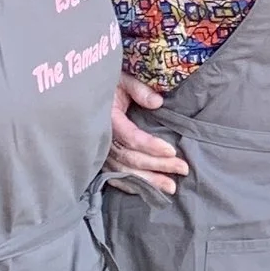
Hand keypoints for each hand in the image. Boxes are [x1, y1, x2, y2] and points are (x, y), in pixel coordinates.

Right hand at [107, 77, 188, 198]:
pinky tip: (149, 190)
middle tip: (182, 168)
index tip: (171, 151)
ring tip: (171, 187)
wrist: (87, 92)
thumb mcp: (123, 79)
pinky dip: (131, 185)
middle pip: (130, 158)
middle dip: (157, 166)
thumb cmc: (111, 84)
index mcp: (107, 117)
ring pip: (123, 171)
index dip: (150, 145)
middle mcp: (102, 137)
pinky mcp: (100, 158)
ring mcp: (99, 151)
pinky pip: (114, 176)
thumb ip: (139, 90)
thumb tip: (157, 103)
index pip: (130, 137)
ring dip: (148, 181)